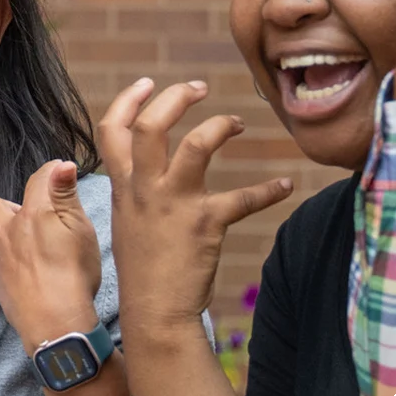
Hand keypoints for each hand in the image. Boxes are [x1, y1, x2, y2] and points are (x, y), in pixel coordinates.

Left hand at [0, 159, 103, 353]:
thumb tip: (61, 164)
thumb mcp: (80, 227)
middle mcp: (8, 233)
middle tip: (24, 214)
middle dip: (4, 206)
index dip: (50, 172)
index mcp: (33, 215)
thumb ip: (66, 194)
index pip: (37, 182)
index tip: (59, 171)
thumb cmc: (74, 273)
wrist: (58, 319)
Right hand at [98, 78, 293, 339]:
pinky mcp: (205, 224)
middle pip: (150, 126)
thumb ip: (134, 190)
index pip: (111, 130)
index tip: (149, 83)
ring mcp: (174, 205)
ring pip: (194, 146)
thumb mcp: (127, 221)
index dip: (128, 100)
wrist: (155, 312)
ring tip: (236, 123)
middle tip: (199, 88)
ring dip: (219, 127)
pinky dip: (268, 190)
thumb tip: (146, 169)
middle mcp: (144, 189)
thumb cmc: (143, 269)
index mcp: (124, 187)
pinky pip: (243, 198)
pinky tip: (285, 186)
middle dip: (175, 98)